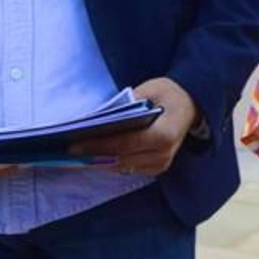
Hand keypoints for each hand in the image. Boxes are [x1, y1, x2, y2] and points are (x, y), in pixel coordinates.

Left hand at [71, 77, 198, 175]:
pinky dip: (110, 163)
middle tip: (68, 152)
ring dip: (99, 162)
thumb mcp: (151, 88)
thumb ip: (128, 103)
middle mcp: (164, 154)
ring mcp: (161, 164)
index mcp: (165, 134)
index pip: (125, 143)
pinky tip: (94, 157)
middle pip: (121, 159)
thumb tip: (101, 117)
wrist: (191, 106)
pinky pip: (128, 169)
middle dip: (93, 156)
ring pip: (122, 167)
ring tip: (76, 156)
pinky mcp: (157, 169)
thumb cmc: (170, 94)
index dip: (98, 145)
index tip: (73, 144)